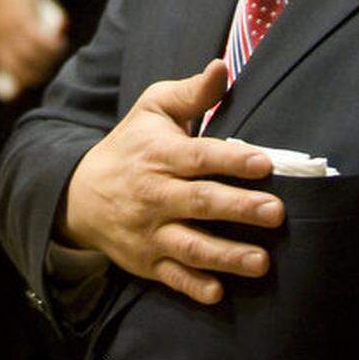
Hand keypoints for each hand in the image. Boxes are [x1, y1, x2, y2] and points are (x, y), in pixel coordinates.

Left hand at [0, 0, 67, 98]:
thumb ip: (11, 30)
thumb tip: (30, 45)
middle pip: (12, 70)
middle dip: (29, 77)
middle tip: (43, 71)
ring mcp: (9, 29)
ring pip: (28, 59)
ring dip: (45, 61)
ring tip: (55, 53)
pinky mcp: (23, 19)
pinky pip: (39, 42)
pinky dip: (50, 46)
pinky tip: (59, 43)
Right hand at [60, 59, 284, 304]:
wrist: (81, 192)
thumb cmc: (132, 143)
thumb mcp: (154, 108)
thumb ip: (192, 92)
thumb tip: (223, 67)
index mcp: (160, 154)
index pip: (200, 157)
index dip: (232, 160)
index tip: (266, 163)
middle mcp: (155, 194)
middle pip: (201, 203)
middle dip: (240, 208)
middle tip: (277, 213)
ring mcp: (150, 231)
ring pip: (191, 246)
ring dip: (227, 256)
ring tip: (262, 262)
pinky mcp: (146, 261)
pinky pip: (172, 277)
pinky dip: (193, 286)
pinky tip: (218, 292)